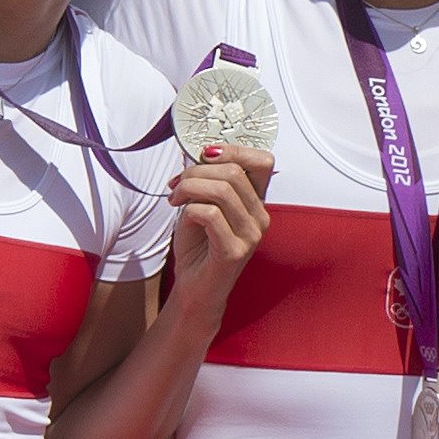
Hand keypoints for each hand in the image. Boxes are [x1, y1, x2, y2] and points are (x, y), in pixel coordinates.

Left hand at [165, 141, 273, 312]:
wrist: (195, 288)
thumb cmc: (199, 247)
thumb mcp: (202, 204)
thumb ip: (206, 179)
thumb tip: (197, 151)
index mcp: (256, 203)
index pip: (263, 161)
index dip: (234, 150)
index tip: (206, 155)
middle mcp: (260, 218)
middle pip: (234, 172)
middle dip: (197, 170)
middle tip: (178, 184)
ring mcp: (250, 236)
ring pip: (222, 190)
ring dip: (189, 187)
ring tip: (175, 198)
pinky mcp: (234, 251)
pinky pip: (209, 214)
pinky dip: (188, 210)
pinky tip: (182, 218)